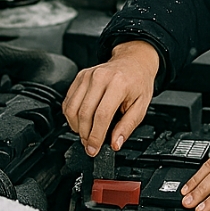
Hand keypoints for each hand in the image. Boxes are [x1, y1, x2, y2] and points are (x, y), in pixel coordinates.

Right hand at [62, 40, 158, 155]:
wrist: (134, 61)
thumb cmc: (138, 82)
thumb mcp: (141, 106)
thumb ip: (127, 126)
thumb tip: (115, 143)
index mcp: (119, 84)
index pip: (102, 115)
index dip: (96, 136)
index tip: (94, 149)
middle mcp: (101, 77)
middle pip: (84, 113)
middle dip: (85, 135)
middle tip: (90, 145)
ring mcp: (88, 75)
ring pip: (72, 108)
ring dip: (76, 127)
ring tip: (86, 134)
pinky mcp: (80, 77)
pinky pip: (68, 101)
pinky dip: (71, 115)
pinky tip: (81, 121)